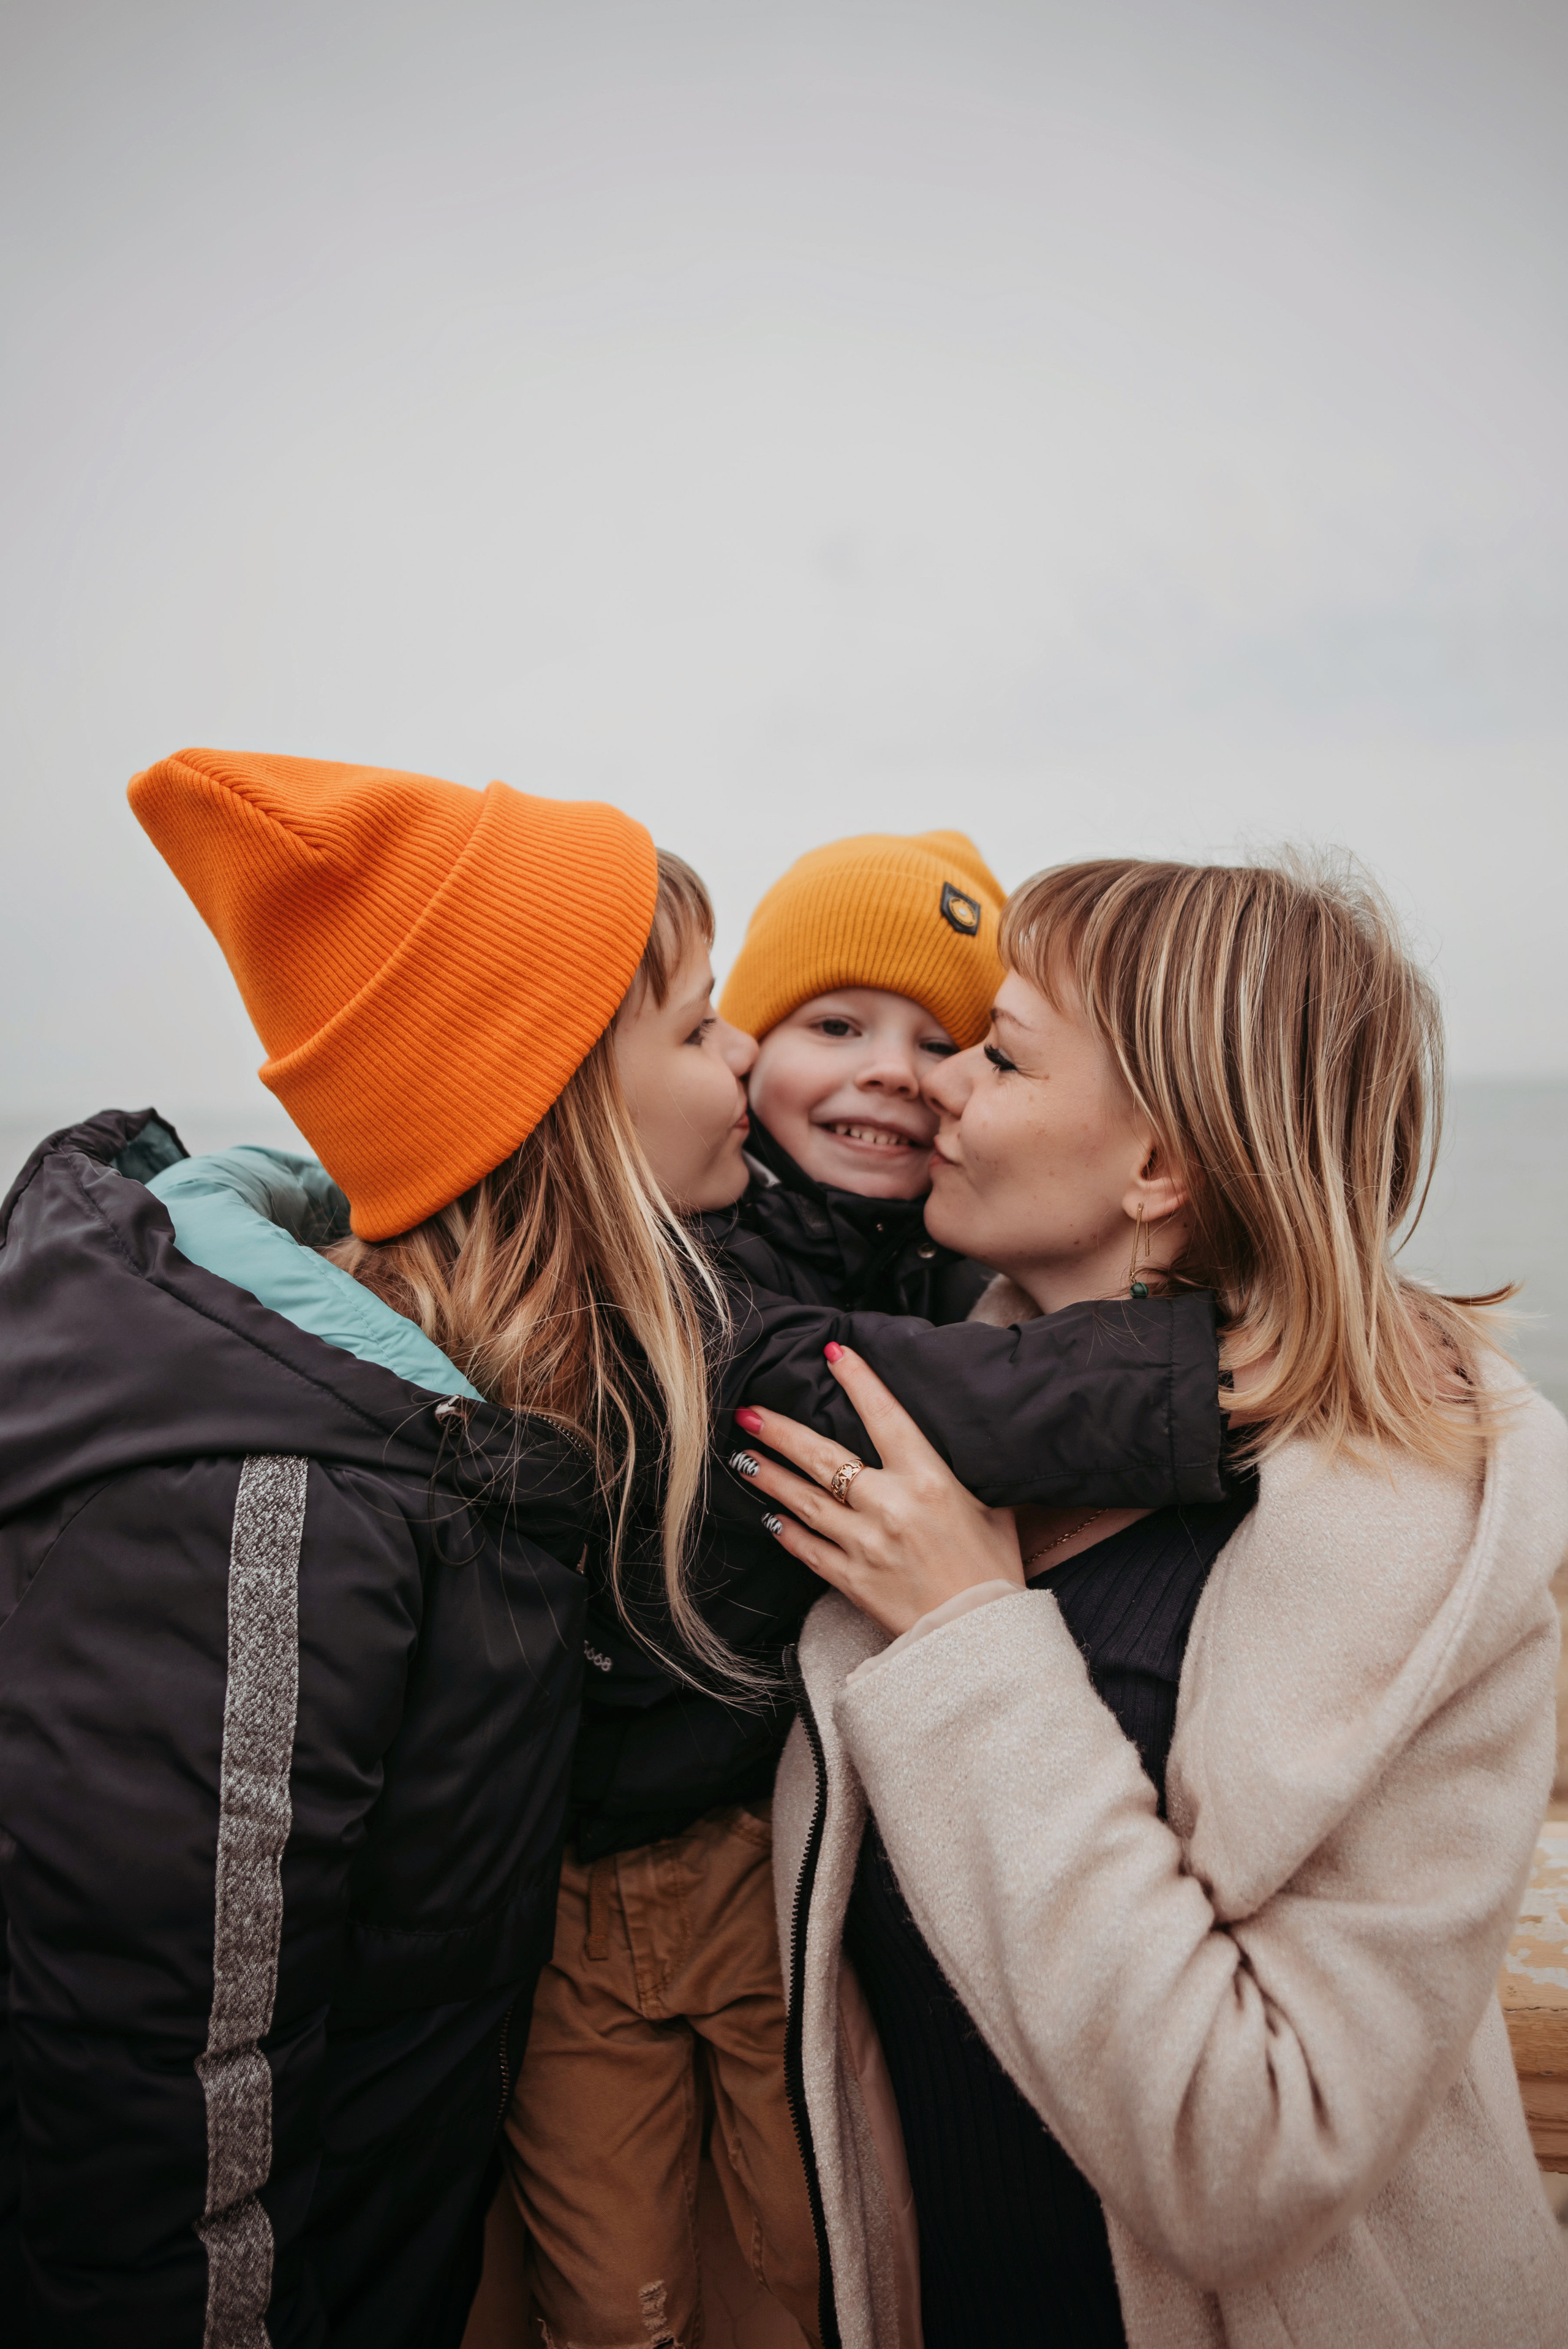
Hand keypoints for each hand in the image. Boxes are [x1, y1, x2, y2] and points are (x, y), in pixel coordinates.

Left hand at [732, 1344, 1023, 1637]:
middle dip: (781, 1431)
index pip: (886, 1416)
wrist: (980, 1640)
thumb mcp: (993, 1512)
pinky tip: (769, 1515)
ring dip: (770, 1476)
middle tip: (749, 1410)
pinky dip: (786, 1531)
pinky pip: (807, 1548)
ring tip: (743, 1456)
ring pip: (804, 1501)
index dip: (858, 1381)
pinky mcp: (850, 1579)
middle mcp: (890, 1506)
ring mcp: (865, 1544)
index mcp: (930, 1480)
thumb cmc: (994, 1573)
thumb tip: (971, 1447)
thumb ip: (967, 1476)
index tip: (832, 1353)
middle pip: (824, 1457)